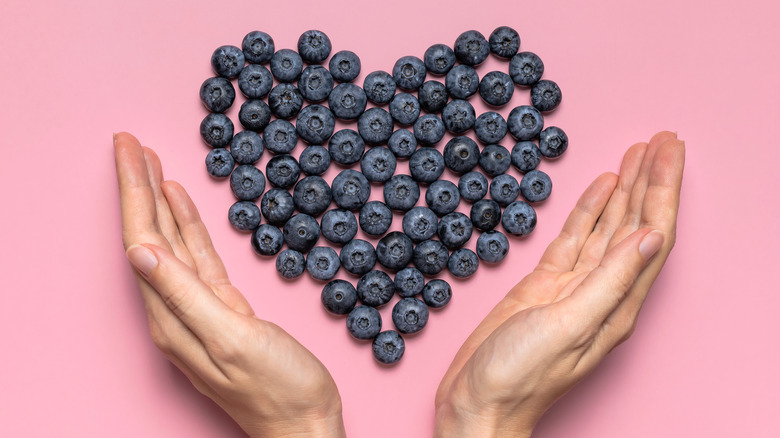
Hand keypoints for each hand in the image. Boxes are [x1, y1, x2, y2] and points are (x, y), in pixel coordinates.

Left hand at [114, 132, 345, 437]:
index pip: (141, 241)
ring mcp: (198, 310)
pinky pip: (198, 258)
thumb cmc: (277, 389)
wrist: (305, 422)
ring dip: (158, 202)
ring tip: (150, 163)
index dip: (132, 193)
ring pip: (171, 243)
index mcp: (170, 317)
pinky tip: (182, 205)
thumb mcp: (232, 338)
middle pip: (149, 236)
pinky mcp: (223, 310)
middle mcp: (175, 311)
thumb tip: (140, 253)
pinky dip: (188, 227)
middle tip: (129, 142)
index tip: (125, 149)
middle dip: (138, 187)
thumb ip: (186, 295)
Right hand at [434, 131, 684, 436]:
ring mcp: (573, 286)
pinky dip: (589, 210)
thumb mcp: (568, 324)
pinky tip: (600, 187)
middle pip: (635, 224)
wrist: (479, 401)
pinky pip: (575, 238)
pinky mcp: (545, 284)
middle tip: (662, 139)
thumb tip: (651, 237)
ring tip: (638, 153)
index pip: (652, 234)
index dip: (663, 190)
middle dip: (650, 180)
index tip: (669, 151)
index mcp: (617, 302)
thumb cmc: (521, 376)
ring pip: (608, 226)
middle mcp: (602, 291)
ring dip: (625, 189)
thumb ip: (610, 280)